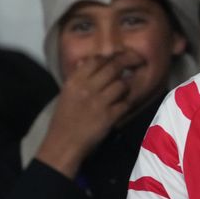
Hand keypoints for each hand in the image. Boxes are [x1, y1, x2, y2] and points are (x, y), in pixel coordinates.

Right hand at [34, 51, 142, 178]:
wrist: (63, 143)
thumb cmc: (64, 118)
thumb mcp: (66, 93)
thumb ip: (77, 76)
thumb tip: (84, 61)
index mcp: (75, 81)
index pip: (97, 60)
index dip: (112, 56)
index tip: (121, 55)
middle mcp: (87, 89)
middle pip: (114, 67)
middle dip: (128, 62)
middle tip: (137, 60)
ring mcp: (99, 103)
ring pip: (122, 84)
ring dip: (126, 87)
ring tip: (123, 90)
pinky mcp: (109, 117)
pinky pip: (125, 103)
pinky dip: (126, 103)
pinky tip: (123, 105)